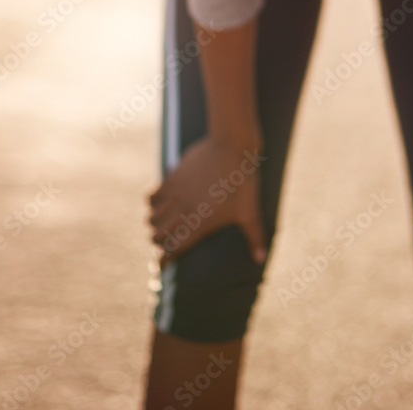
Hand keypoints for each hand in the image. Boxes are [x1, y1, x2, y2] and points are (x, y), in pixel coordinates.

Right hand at [148, 136, 266, 268]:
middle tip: (167, 241)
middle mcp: (182, 211)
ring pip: (151, 217)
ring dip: (155, 223)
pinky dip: (152, 202)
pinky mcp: (172, 177)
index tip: (163, 264)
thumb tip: (261, 259)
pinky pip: (152, 195)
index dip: (165, 261)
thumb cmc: (243, 181)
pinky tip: (161, 201)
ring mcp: (175, 193)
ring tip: (164, 223)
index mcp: (199, 224)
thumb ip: (254, 236)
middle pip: (157, 236)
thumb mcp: (250, 211)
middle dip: (159, 242)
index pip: (172, 250)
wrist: (231, 147)